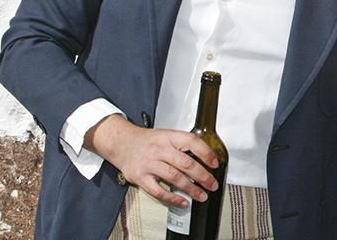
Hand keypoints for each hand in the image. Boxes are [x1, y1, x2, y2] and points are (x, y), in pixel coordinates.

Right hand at [86, 114, 218, 207]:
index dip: (206, 153)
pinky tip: (182, 201)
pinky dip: (171, 198)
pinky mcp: (140, 177)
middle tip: (212, 184)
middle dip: (202, 176)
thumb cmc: (147, 141)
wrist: (121, 143)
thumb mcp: (166, 135)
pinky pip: (158, 191)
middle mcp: (159, 149)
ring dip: (191, 188)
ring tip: (202, 195)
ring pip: (174, 177)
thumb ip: (183, 145)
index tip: (215, 163)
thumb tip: (205, 157)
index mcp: (169, 137)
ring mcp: (149, 164)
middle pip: (185, 163)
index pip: (192, 142)